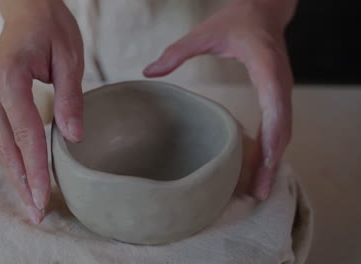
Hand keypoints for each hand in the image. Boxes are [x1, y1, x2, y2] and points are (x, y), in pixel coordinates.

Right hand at [0, 0, 83, 222]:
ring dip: (15, 175)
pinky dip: (12, 158)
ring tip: (30, 202)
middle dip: (22, 182)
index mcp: (9, 78)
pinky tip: (23, 175)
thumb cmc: (51, 26)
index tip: (45, 197)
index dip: (36, 169)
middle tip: (36, 212)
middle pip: (5, 147)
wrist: (29, 7)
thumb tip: (73, 138)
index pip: (25, 134)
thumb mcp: (70, 58)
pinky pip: (0, 134)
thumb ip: (70, 99)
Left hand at [144, 0, 294, 199]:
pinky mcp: (278, 93)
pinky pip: (279, 125)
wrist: (265, 9)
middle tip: (256, 191)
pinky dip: (272, 148)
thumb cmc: (238, 20)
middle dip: (271, 161)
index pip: (275, 106)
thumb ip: (178, 51)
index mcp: (266, 67)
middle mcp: (280, 81)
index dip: (271, 137)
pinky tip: (260, 166)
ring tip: (258, 188)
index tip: (263, 164)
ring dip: (273, 160)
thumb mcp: (205, 33)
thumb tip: (149, 71)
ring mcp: (282, 88)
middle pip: (282, 128)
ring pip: (283, 131)